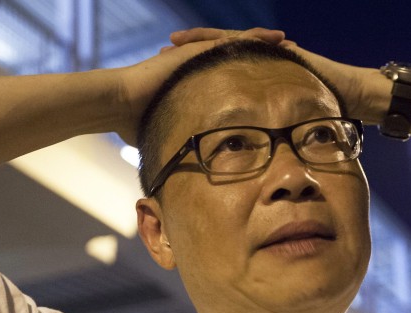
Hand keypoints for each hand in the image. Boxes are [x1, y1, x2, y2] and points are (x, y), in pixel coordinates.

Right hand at [114, 27, 287, 144]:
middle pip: (239, 58)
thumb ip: (179, 146)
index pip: (230, 79)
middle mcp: (198, 66)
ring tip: (288, 42)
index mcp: (195, 84)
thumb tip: (185, 175)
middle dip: (264, 58)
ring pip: (238, 45)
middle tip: (291, 57)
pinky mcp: (194, 51)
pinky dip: (252, 38)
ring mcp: (196, 55)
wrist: (119, 104)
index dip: (253, 80)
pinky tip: (272, 38)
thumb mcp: (168, 135)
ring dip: (264, 43)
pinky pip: (228, 41)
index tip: (275, 84)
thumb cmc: (135, 123)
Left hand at [167, 28, 381, 123]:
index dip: (194, 76)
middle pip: (217, 56)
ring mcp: (270, 54)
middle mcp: (261, 65)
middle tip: (161, 54)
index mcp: (257, 83)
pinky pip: (250, 43)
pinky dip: (228, 41)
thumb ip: (267, 141)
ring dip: (201, 42)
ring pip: (228, 44)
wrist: (354, 96)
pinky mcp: (280, 49)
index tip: (166, 79)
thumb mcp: (286, 132)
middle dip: (189, 55)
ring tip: (174, 43)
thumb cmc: (326, 118)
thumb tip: (251, 166)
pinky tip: (209, 41)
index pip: (219, 76)